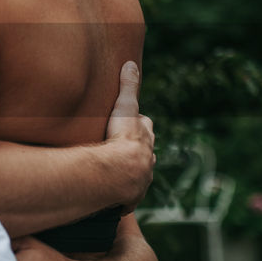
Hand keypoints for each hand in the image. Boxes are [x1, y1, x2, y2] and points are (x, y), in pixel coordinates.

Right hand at [104, 61, 154, 210]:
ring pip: (138, 174)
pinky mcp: (130, 197)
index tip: (130, 122)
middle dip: (137, 149)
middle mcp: (148, 159)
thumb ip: (127, 87)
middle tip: (122, 147)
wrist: (120, 172)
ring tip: (116, 171)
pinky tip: (113, 197)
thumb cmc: (122, 139)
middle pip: (145, 151)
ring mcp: (141, 179)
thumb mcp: (124, 108)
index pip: (145, 126)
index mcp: (146, 138)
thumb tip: (131, 63)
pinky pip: (127, 197)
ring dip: (130, 172)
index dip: (138, 123)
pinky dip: (122, 196)